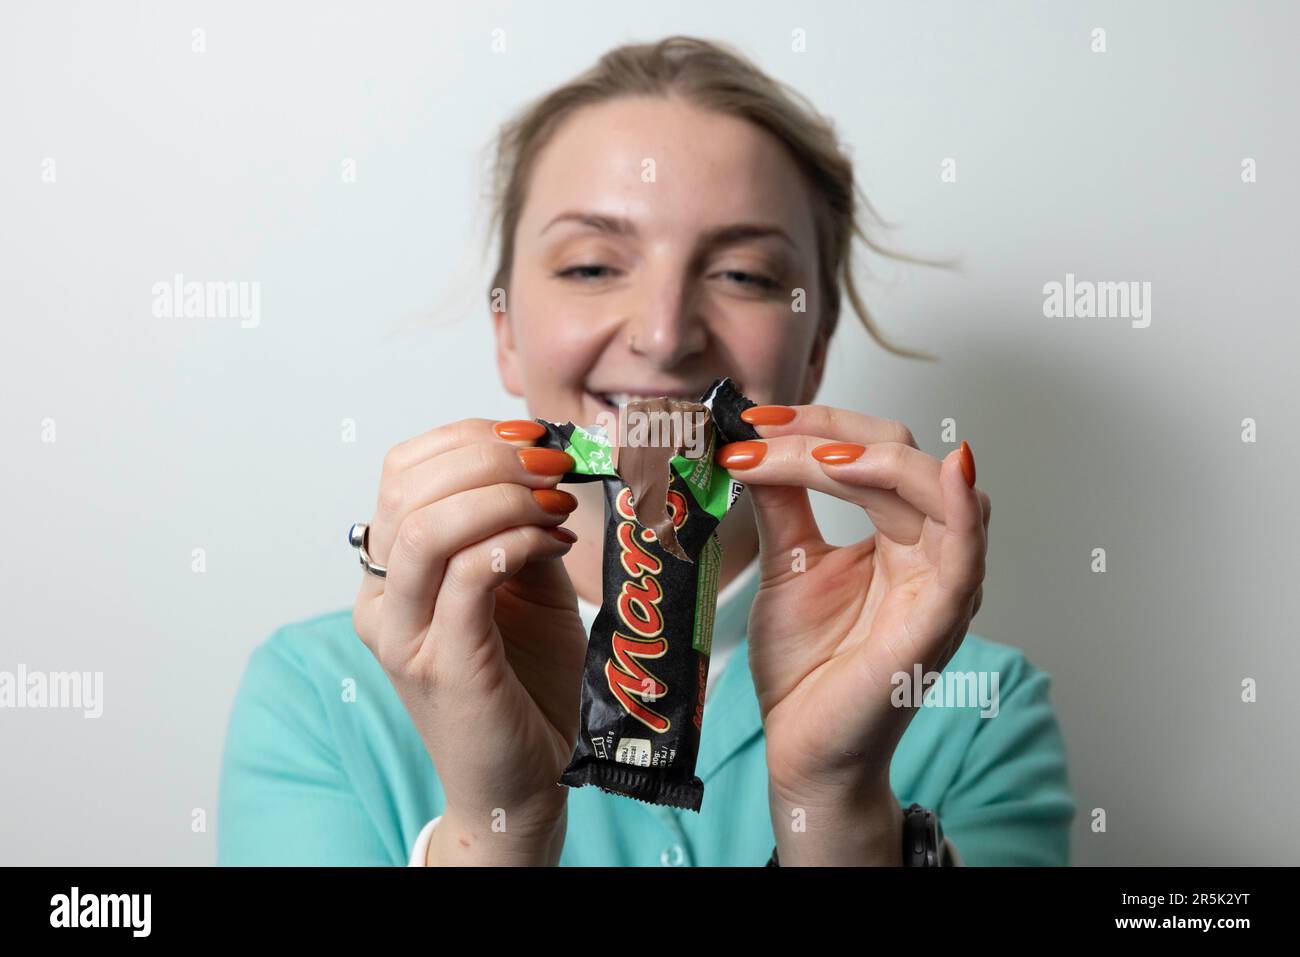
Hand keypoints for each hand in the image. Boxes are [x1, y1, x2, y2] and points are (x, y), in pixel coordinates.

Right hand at [351, 419, 588, 863]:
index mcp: (390, 570)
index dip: (469, 439)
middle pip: (409, 486)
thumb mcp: (523, 584)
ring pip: (426, 527)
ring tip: (554, 505)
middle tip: (554, 470)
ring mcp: (404, 636)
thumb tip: (545, 464)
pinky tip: (552, 546)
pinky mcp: (443, 667)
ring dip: (501, 497)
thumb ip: (517, 526)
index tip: (534, 441)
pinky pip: (466, 578)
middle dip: (491, 458)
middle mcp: (381, 600)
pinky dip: (514, 543)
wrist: (524, 781)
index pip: (402, 470)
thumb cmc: (525, 680)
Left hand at [716, 405, 988, 860]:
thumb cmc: (806, 666)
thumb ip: (783, 502)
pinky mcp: (940, 621)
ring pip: (937, 491)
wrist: (804, 748)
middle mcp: (929, 551)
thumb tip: (756, 440)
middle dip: (832, 433)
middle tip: (764, 430)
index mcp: (898, 535)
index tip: (755, 419)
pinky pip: (968, 556)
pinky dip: (965, 511)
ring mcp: (941, 584)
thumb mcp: (788, 563)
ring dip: (879, 460)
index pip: (875, 451)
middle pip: (904, 457)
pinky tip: (949, 473)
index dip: (821, 425)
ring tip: (818, 455)